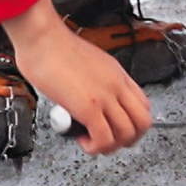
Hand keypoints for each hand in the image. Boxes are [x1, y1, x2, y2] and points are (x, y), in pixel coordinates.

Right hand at [1, 0, 150, 154]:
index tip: (118, 128)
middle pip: (142, 123)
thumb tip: (87, 95)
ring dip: (110, 146)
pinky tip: (82, 140)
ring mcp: (104, 96)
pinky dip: (95, 147)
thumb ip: (96, 80)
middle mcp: (116, 85)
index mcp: (118, 73)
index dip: (133, 124)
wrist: (42, 38)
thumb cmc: (54, 46)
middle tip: (109, 141)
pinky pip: (104, 139)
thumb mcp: (89, 62)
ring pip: (126, 134)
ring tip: (91, 141)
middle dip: (128, 139)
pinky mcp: (88, 107)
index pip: (143, 105)